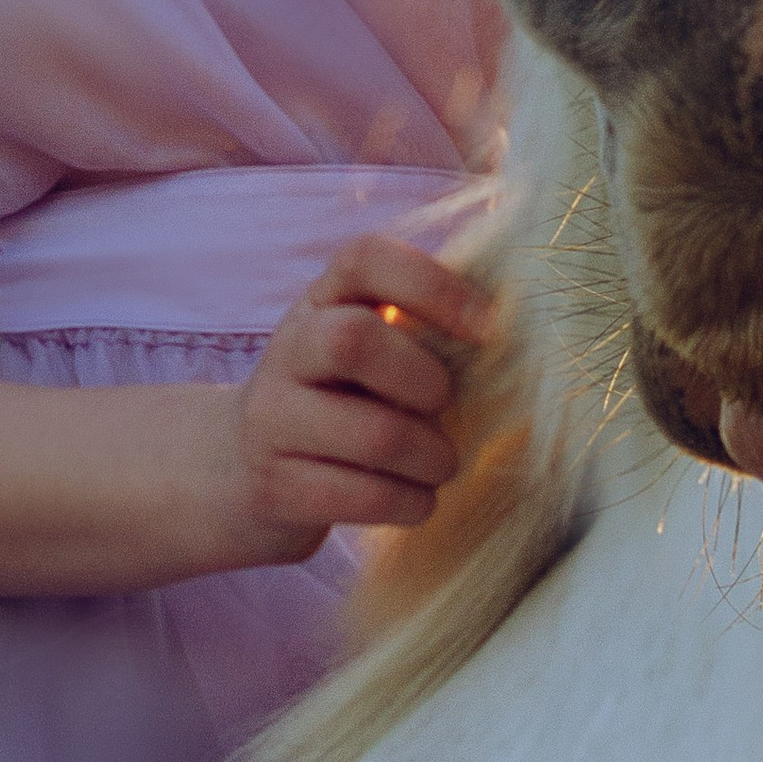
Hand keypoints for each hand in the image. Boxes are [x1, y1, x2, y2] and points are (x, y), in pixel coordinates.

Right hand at [229, 232, 492, 557]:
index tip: (486, 328)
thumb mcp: (366, 348)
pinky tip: (414, 499)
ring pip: (374, 434)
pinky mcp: (275, 486)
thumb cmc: (338, 400)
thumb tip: (519, 333)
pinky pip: (364, 496)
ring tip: (439, 463)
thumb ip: (420, 328)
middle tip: (444, 406)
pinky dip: (410, 503)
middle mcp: (287, 350)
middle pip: (352, 340)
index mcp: (321, 302)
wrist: (243, 470)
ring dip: (433, 458)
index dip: (431, 284)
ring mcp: (272, 420)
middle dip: (423, 380)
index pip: (364, 258)